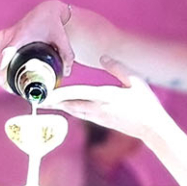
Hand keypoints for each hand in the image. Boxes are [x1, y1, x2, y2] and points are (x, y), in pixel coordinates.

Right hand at [0, 0, 74, 93]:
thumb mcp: (62, 39)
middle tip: (16, 92)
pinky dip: (2, 67)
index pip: (7, 52)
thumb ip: (67, 56)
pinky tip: (8, 77)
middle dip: (5, 79)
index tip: (4, 81)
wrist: (46, 11)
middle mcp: (8, 35)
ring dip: (3, 74)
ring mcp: (3, 37)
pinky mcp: (2, 38)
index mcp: (21, 35)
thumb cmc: (53, 24)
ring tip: (12, 87)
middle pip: (1, 62)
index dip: (4, 68)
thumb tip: (66, 73)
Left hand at [42, 56, 173, 143]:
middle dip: (52, 102)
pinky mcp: (99, 121)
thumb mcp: (135, 81)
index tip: (47, 93)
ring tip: (42, 101)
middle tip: (35, 98)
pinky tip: (60, 106)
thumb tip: (103, 57)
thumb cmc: (146, 104)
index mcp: (106, 97)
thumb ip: (118, 68)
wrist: (151, 128)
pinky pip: (79, 114)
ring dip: (57, 106)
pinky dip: (68, 109)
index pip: (78, 94)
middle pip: (69, 104)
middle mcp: (98, 108)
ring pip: (72, 110)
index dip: (60, 93)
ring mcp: (97, 117)